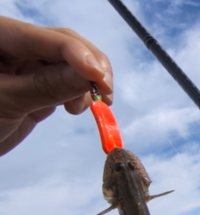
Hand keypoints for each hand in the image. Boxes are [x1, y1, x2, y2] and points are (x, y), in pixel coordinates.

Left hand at [0, 16, 112, 155]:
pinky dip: (80, 94)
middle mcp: (13, 44)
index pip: (42, 37)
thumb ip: (47, 87)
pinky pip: (67, 83)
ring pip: (70, 63)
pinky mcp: (36, 85)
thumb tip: (89, 76)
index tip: (99, 77)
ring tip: (90, 106)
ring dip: (87, 83)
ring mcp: (26, 65)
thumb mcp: (6, 102)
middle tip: (106, 92)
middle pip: (63, 43)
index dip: (76, 54)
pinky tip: (76, 109)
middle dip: (88, 66)